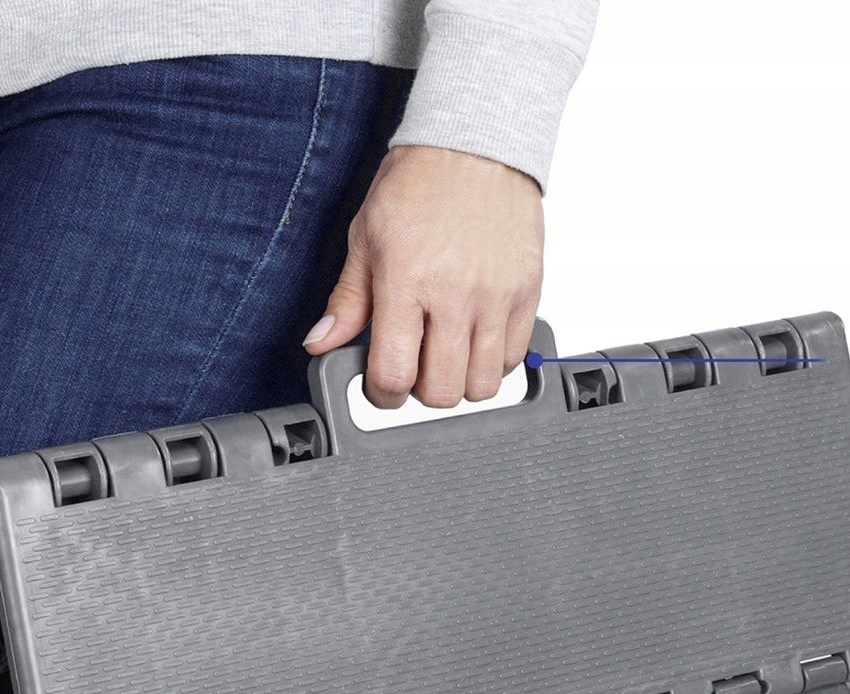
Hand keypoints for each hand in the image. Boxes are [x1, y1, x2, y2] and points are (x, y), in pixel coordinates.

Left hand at [301, 144, 542, 408]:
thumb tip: (320, 343)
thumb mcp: (366, 239)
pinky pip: (514, 357)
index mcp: (406, 283)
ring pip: (482, 385)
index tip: (381, 384)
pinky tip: (476, 341)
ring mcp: (496, 297)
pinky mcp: (528, 292)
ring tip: (447, 356)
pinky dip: (493, 363)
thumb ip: (346, 301)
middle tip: (415, 367)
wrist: (476, 143)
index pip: (394, 375)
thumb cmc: (419, 184)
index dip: (382, 394)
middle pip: (441, 392)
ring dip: (460, 382)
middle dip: (421, 391)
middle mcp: (454, 295)